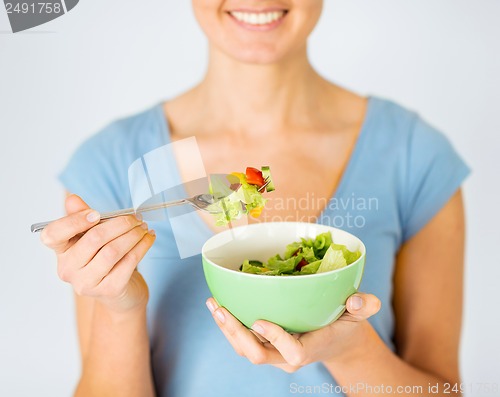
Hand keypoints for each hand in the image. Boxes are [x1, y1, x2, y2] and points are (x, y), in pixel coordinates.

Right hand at [41, 194, 155, 311]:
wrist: (121, 292)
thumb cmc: (104, 258)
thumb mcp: (91, 235)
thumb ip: (82, 216)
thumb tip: (72, 199)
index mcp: (61, 252)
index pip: (53, 235)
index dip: (73, 221)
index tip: (96, 214)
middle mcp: (68, 269)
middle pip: (93, 239)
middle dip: (120, 224)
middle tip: (136, 218)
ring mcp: (87, 283)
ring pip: (113, 250)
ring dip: (133, 234)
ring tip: (143, 227)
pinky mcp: (110, 290)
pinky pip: (129, 262)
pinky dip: (142, 246)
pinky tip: (149, 238)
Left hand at [206, 292, 380, 371]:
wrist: (336, 342)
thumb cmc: (346, 324)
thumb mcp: (359, 314)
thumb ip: (364, 306)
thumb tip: (358, 299)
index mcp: (312, 347)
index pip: (293, 351)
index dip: (276, 339)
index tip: (259, 320)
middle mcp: (289, 356)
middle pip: (258, 354)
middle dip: (237, 334)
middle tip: (222, 309)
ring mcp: (276, 354)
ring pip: (245, 349)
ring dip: (227, 329)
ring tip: (214, 305)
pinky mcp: (266, 347)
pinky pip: (243, 342)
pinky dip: (228, 327)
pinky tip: (219, 307)